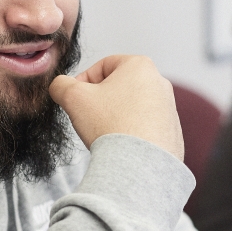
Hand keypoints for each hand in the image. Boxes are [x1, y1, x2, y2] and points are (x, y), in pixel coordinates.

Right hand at [49, 55, 184, 161]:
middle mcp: (160, 83)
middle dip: (100, 101)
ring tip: (105, 133)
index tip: (76, 99)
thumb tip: (60, 86)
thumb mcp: (73, 97)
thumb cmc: (111, 126)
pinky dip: (130, 133)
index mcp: (140, 66)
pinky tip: (120, 145)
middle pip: (118, 87)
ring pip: (131, 107)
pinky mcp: (172, 132)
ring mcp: (169, 109)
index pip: (103, 65)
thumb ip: (61, 84)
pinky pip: (143, 127)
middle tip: (88, 117)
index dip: (83, 81)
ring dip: (114, 117)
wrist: (139, 164)